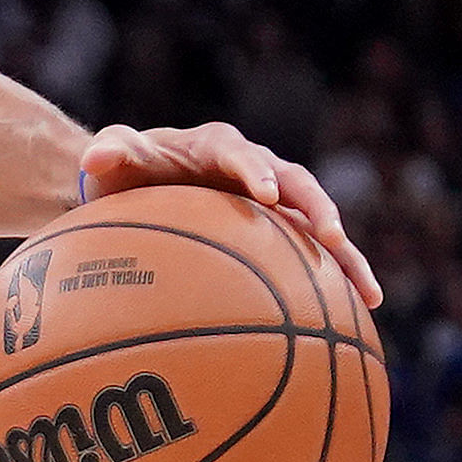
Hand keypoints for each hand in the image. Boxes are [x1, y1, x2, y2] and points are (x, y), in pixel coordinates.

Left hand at [75, 122, 380, 322]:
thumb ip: (111, 152)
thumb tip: (94, 159)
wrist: (141, 188)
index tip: (266, 193)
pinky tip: (361, 314)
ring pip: (318, 221)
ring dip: (343, 252)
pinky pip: (314, 253)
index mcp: (216, 147)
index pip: (238, 152)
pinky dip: (337, 277)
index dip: (255, 169)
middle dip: (316, 207)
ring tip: (367, 289)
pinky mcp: (281, 230)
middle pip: (296, 183)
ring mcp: (274, 201)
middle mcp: (255, 168)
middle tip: (330, 235)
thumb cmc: (127, 171)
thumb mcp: (116, 157)